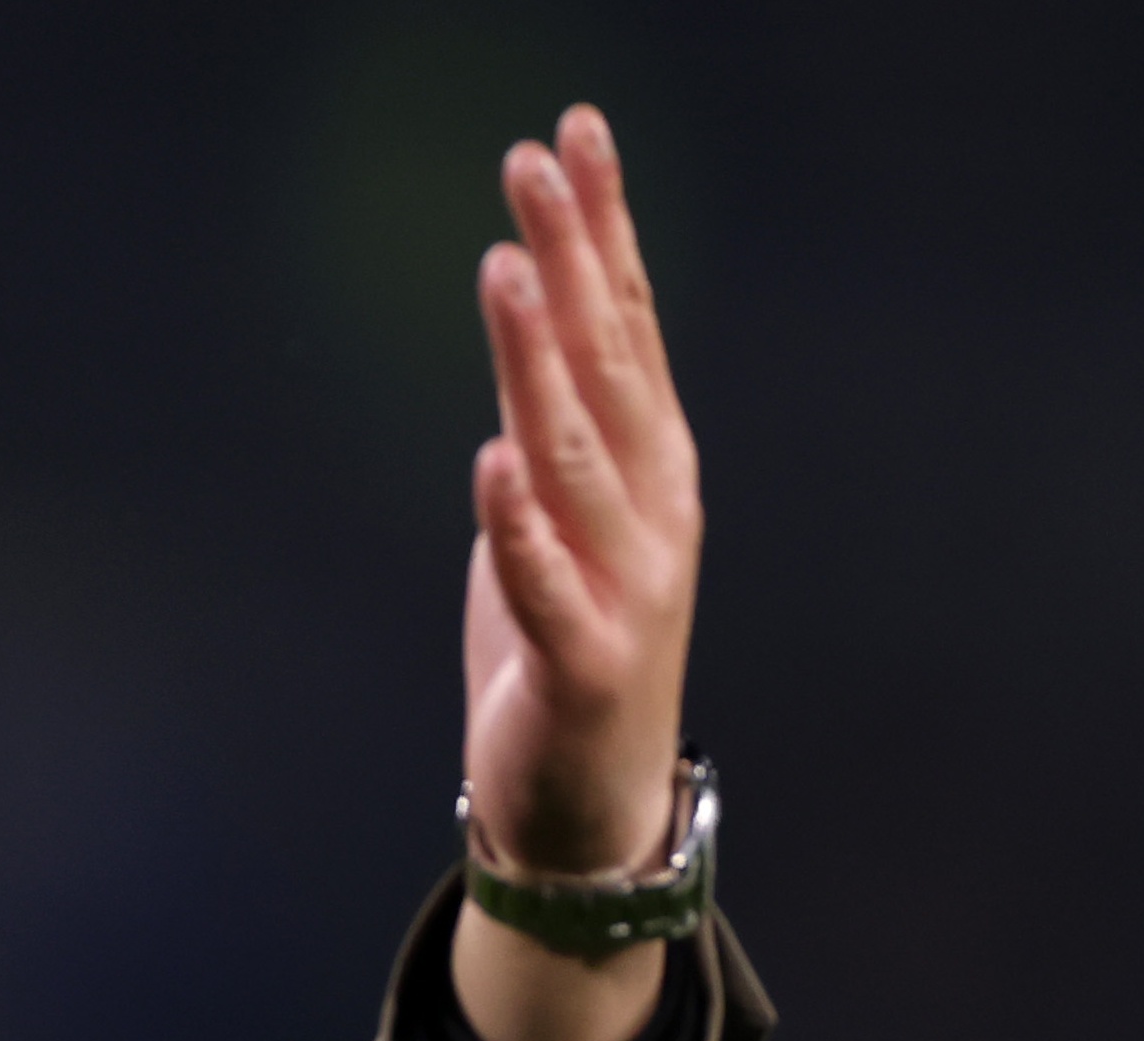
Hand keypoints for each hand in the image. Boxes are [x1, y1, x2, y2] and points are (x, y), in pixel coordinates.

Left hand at [448, 106, 706, 1040]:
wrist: (590, 807)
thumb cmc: (570, 642)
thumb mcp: (562, 508)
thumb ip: (556, 415)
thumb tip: (536, 299)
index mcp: (650, 461)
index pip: (630, 318)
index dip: (604, 224)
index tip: (575, 131)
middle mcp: (653, 507)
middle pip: (608, 361)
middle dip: (574, 256)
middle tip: (536, 161)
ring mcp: (626, 583)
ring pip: (573, 455)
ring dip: (540, 362)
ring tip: (507, 274)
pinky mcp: (583, 662)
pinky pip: (544, 583)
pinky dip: (518, 524)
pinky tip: (490, 463)